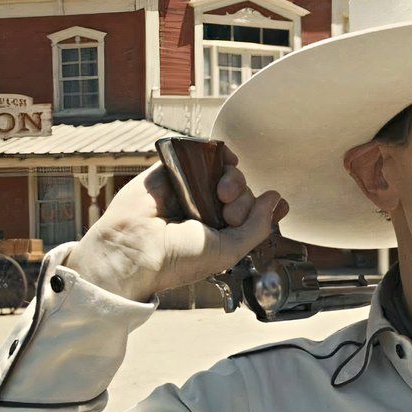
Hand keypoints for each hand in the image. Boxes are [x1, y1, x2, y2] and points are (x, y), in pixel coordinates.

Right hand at [66, 147, 287, 301]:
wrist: (134, 250)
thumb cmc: (178, 259)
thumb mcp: (229, 250)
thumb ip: (257, 227)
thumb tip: (277, 199)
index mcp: (221, 233)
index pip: (253, 212)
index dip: (259, 210)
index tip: (243, 221)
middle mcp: (208, 211)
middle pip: (244, 191)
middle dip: (244, 199)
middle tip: (227, 213)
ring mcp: (191, 190)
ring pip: (228, 171)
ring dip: (234, 179)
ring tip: (219, 194)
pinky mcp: (173, 171)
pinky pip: (202, 153)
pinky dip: (217, 152)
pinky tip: (220, 161)